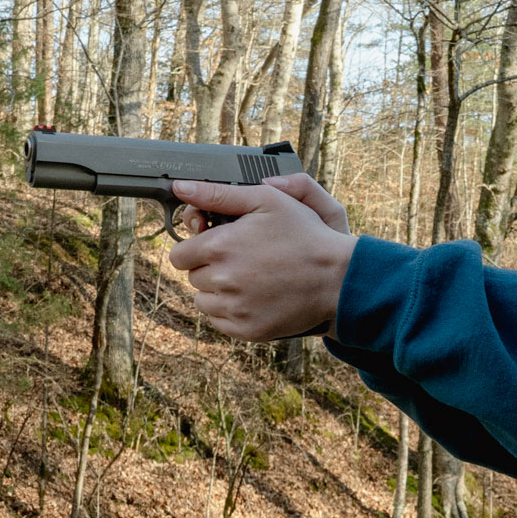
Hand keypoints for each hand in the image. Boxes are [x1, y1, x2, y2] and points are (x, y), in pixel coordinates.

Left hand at [167, 177, 358, 341]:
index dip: (196, 248)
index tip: (215, 246)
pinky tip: (254, 298)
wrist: (337, 279)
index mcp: (219, 246)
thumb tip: (181, 187)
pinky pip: (220, 322)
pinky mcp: (246, 329)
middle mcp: (221, 280)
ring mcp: (234, 308)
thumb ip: (218, 193)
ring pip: (203, 301)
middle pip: (193, 277)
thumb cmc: (305, 235)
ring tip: (249, 280)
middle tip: (241, 260)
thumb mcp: (266, 200)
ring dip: (218, 292)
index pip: (179, 254)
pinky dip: (231, 311)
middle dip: (210, 268)